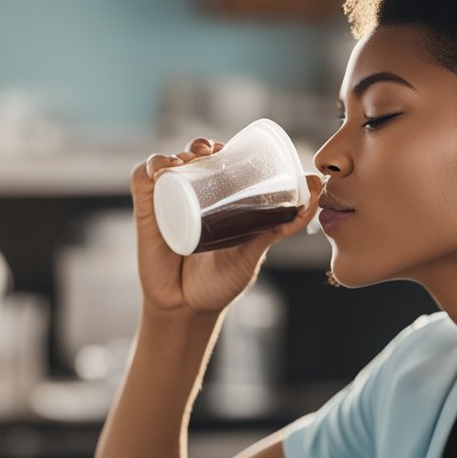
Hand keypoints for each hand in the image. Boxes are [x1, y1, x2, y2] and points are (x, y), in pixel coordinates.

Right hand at [130, 138, 322, 317]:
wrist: (189, 311)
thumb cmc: (222, 282)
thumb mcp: (254, 251)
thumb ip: (280, 228)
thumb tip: (313, 198)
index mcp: (216, 202)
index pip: (217, 164)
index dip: (223, 149)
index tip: (232, 149)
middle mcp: (190, 197)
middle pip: (192, 159)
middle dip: (202, 146)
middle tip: (212, 151)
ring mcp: (167, 202)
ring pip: (168, 163)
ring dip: (178, 152)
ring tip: (191, 158)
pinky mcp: (146, 212)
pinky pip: (143, 179)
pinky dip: (151, 166)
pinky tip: (162, 169)